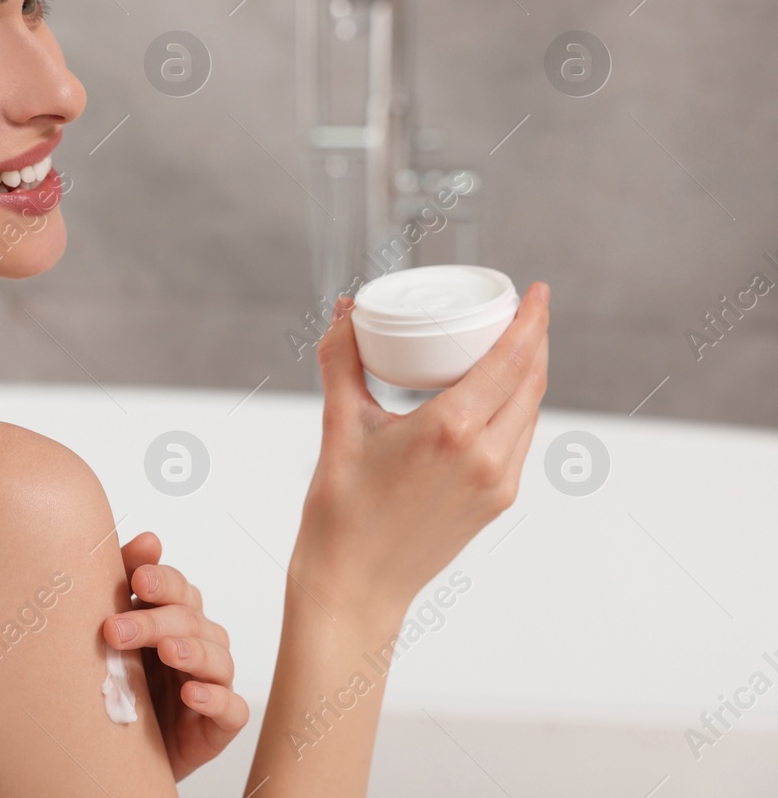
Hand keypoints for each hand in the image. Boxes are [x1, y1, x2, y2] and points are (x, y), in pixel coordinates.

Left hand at [100, 531, 247, 780]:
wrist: (118, 749)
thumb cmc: (124, 680)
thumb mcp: (115, 630)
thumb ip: (124, 584)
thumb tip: (148, 539)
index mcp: (176, 618)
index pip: (179, 589)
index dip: (162, 581)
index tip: (137, 578)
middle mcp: (200, 645)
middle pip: (191, 622)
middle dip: (154, 621)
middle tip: (115, 629)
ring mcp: (213, 683)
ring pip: (217, 659)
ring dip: (191, 652)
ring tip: (166, 651)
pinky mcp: (219, 725)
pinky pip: (231, 709)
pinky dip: (214, 698)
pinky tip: (190, 693)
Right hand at [292, 282, 551, 623]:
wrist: (355, 586)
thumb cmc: (341, 513)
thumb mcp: (339, 425)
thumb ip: (342, 362)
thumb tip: (345, 313)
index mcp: (451, 431)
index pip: (510, 361)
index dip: (531, 321)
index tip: (538, 292)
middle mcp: (486, 456)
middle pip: (531, 382)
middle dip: (535, 340)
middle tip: (523, 309)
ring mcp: (498, 482)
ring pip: (530, 412)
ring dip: (529, 374)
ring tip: (512, 346)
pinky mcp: (497, 501)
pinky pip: (518, 440)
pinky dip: (515, 408)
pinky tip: (496, 396)